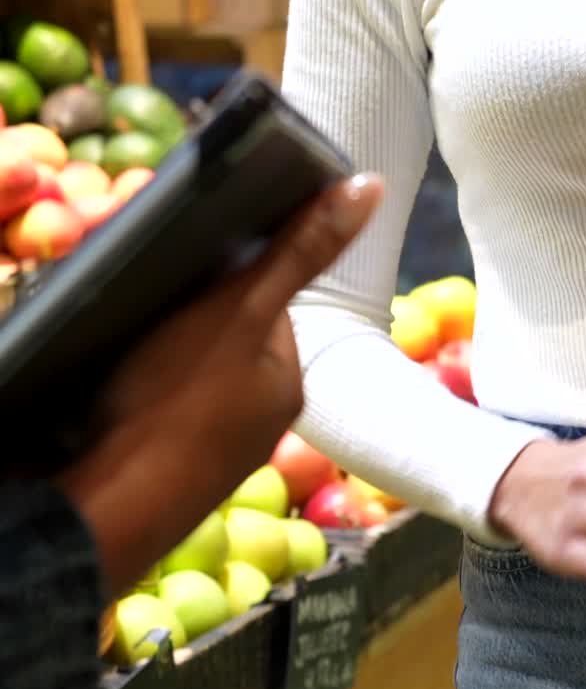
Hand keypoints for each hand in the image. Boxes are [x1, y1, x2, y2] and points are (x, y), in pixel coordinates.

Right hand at [56, 173, 381, 596]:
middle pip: (228, 343)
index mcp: (288, 383)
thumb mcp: (241, 308)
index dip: (224, 279)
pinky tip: (121, 396)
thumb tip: (370, 186)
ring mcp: (218, 454)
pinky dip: (147, 401)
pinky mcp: (175, 473)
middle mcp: (264, 424)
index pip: (264, 306)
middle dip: (192, 321)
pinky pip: (165, 416)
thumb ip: (300, 252)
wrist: (111, 501)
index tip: (185, 271)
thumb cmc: (178, 398)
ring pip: (194, 382)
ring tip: (131, 354)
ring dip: (166, 361)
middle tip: (148, 312)